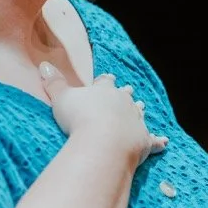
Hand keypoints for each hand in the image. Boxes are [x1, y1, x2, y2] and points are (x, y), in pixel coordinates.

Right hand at [39, 63, 167, 166]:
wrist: (103, 142)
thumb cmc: (80, 118)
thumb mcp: (61, 98)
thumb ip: (53, 83)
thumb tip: (43, 65)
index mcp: (104, 91)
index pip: (105, 82)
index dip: (104, 81)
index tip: (106, 78)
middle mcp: (123, 103)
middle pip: (125, 95)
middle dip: (125, 93)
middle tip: (129, 89)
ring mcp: (135, 121)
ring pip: (139, 113)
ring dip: (140, 110)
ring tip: (142, 106)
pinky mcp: (143, 141)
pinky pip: (153, 141)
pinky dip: (158, 142)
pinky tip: (164, 142)